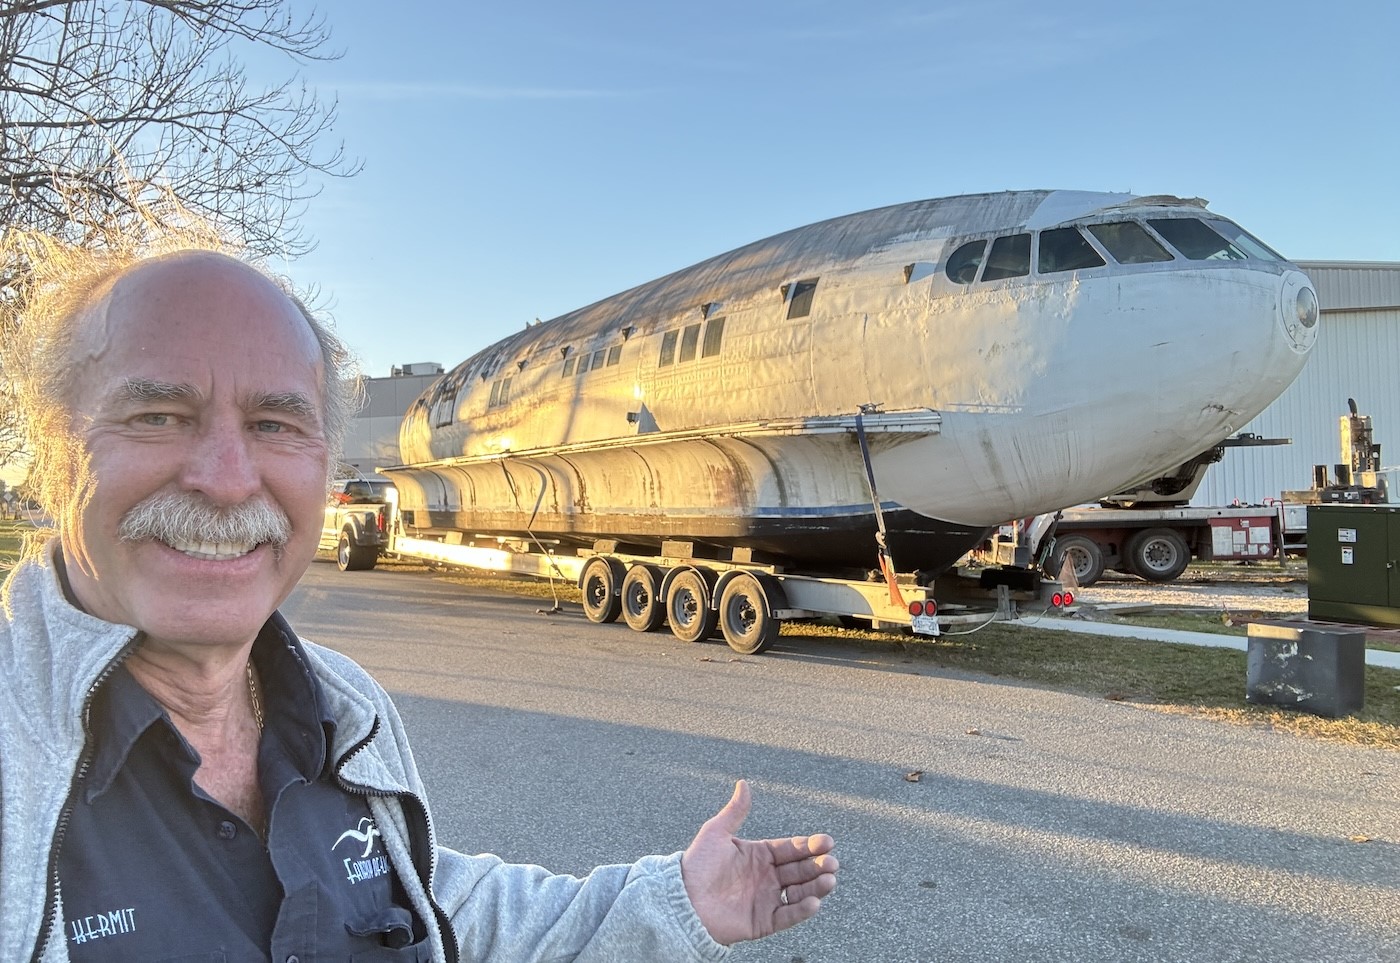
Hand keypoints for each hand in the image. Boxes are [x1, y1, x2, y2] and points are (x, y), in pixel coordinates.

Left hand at [680, 779, 837, 945]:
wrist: (682, 901)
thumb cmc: (697, 865)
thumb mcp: (716, 833)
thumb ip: (735, 811)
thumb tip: (743, 783)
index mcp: (759, 855)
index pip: (791, 849)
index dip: (809, 845)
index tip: (827, 841)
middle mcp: (766, 877)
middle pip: (800, 870)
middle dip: (819, 865)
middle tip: (832, 862)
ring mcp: (766, 899)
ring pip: (800, 892)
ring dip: (817, 886)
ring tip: (829, 880)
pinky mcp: (763, 921)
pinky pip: (787, 916)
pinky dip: (802, 910)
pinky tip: (813, 901)